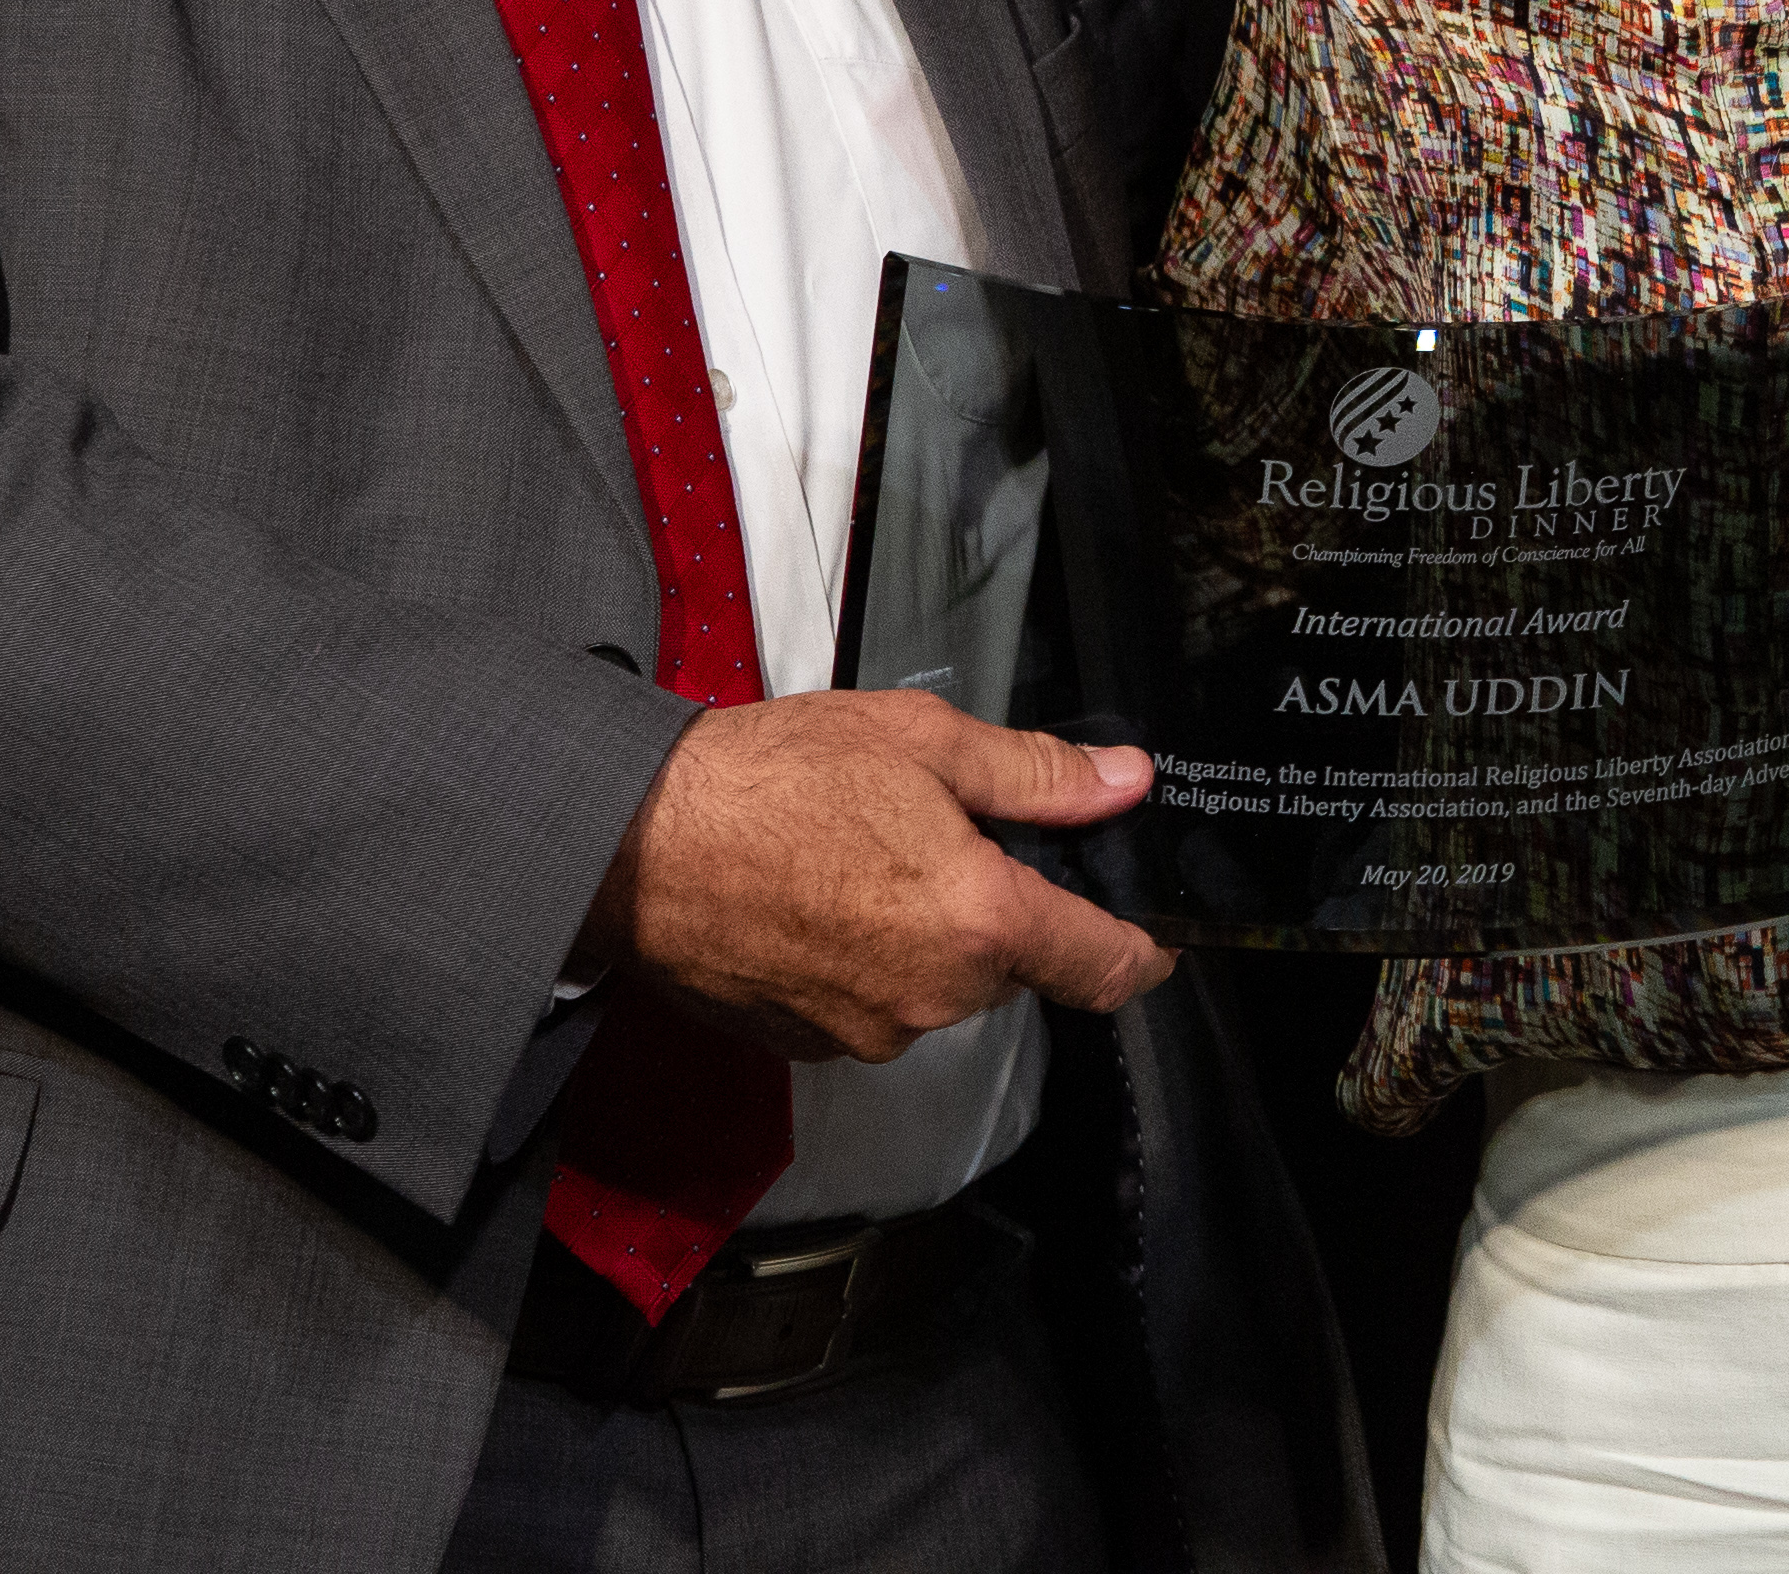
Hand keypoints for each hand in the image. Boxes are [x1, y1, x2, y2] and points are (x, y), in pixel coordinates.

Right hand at [578, 691, 1174, 1058]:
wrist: (635, 842)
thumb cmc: (772, 778)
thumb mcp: (922, 741)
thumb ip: (1035, 774)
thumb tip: (1123, 782)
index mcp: (979, 921)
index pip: (1102, 967)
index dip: (1139, 952)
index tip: (1153, 941)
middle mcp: (934, 996)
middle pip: (1013, 968)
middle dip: (999, 913)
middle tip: (943, 839)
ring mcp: (869, 1031)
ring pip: (942, 988)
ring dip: (928, 938)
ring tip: (863, 859)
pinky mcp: (811, 1046)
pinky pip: (874, 1007)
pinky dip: (867, 965)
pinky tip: (821, 902)